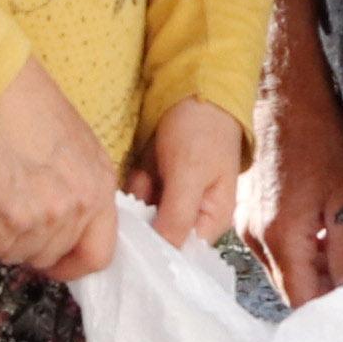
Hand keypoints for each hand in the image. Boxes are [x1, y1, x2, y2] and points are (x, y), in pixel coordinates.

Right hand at [0, 55, 118, 279]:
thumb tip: (57, 221)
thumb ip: (75, 186)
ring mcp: (45, 215)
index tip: (49, 261)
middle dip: (22, 243)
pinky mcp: (7, 218)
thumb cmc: (22, 102)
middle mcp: (78, 204)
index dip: (70, 265)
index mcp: (100, 184)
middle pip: (48, 256)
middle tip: (2, 216)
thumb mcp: (73, 145)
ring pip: (14, 254)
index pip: (100, 254)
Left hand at [122, 97, 243, 247]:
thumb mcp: (191, 174)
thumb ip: (177, 215)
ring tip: (144, 177)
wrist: (190, 87)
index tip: (137, 249)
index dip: (160, 254)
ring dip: (136, 202)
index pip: (183, 253)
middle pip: (160, 238)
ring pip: (142, 218)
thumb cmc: (202, 129)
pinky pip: (134, 198)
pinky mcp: (153, 183)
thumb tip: (163, 252)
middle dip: (144, 223)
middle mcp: (191, 214)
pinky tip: (139, 170)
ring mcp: (170, 198)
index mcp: (211, 219)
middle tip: (138, 203)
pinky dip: (131, 188)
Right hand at [234, 0, 342, 305]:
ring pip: (278, 269)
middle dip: (318, 297)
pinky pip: (268, 248)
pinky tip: (316, 241)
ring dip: (306, 273)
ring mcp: (242, 224)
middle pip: (288, 288)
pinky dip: (293, 253)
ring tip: (336, 268)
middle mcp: (252, 237)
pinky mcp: (242, 211)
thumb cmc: (320, 139)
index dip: (326, 318)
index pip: (302, 300)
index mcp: (280, 236)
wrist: (286, 93)